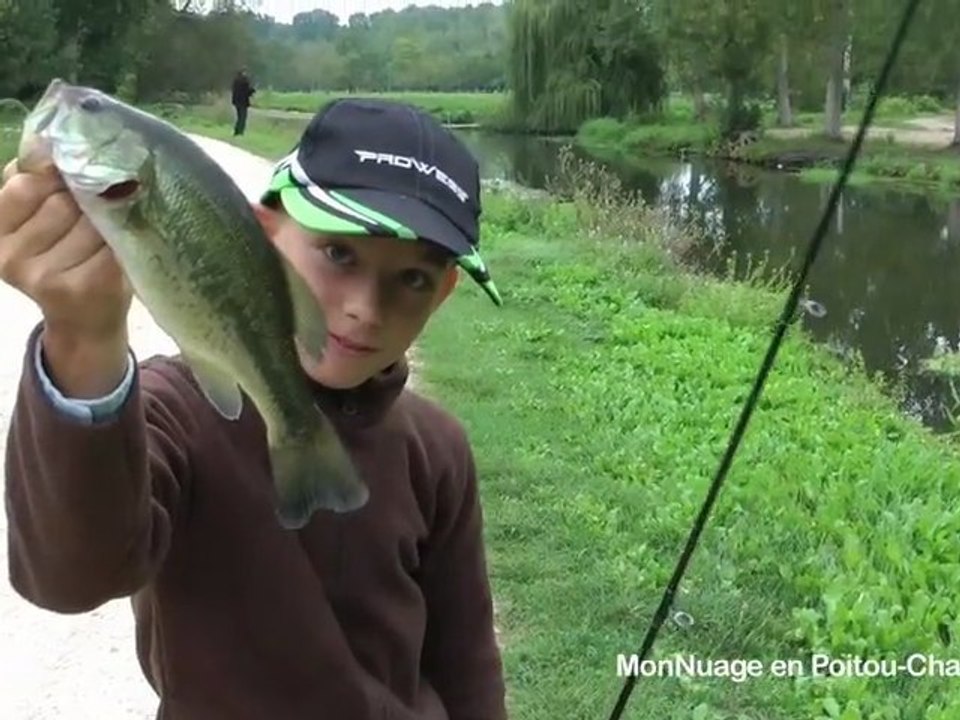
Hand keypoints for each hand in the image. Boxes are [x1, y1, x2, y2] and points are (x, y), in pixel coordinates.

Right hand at [0, 159, 131, 396]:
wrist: (86, 321)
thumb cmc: (68, 257)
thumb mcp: (39, 217)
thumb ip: (36, 182)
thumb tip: (51, 138)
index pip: (25, 181)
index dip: (57, 175)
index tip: (74, 180)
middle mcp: (10, 255)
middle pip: (61, 200)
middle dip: (86, 199)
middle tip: (96, 214)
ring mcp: (43, 274)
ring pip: (89, 219)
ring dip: (108, 220)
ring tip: (107, 235)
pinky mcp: (79, 287)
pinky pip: (110, 242)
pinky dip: (123, 240)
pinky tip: (119, 249)